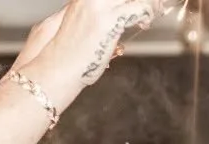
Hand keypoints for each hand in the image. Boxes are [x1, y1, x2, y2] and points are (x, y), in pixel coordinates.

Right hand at [29, 0, 166, 93]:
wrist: (55, 71)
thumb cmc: (67, 59)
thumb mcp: (80, 30)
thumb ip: (98, 21)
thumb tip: (115, 27)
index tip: (140, 3)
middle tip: (153, 5)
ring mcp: (99, 6)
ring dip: (149, 3)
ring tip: (153, 11)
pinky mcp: (109, 21)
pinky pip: (139, 8)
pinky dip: (147, 12)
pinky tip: (146, 22)